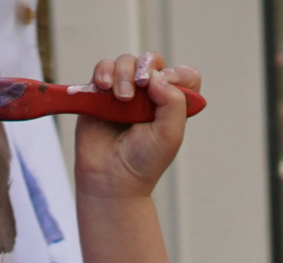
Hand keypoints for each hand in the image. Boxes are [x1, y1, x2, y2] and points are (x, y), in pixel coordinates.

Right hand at [74, 51, 202, 199]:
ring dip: (123, 73)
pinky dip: (103, 72)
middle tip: (140, 86)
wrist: (109, 180)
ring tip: (120, 97)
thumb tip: (157, 75)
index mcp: (171, 105)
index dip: (177, 74)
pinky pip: (102, 68)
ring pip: (126, 62)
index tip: (166, 86)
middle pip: (151, 62)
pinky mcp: (99, 94)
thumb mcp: (170, 135)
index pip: (183, 75)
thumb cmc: (142, 163)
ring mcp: (124, 93)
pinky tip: (103, 88)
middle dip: (145, 67)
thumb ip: (173, 102)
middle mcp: (149, 96)